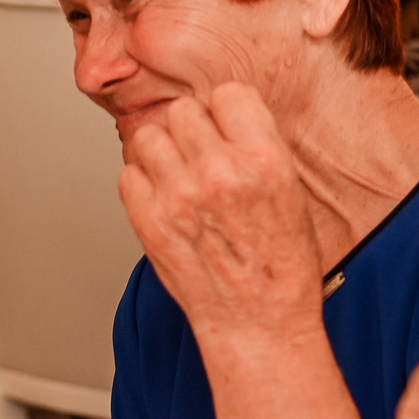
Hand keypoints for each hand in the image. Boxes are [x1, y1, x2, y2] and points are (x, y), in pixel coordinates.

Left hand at [118, 83, 322, 344]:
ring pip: (148, 136)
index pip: (228, 95)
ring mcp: (178, 197)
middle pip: (182, 111)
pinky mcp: (148, 221)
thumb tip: (221, 116)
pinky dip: (142, 182)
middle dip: (192, 131)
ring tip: (180, 175)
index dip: (226, 112)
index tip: (226, 128)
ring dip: (162, 151)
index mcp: (263, 161)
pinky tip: (165, 200)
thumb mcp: (291, 194)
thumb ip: (255, 148)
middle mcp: (218, 174)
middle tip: (202, 156)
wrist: (258, 323)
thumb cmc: (281, 268)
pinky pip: (128, 173)